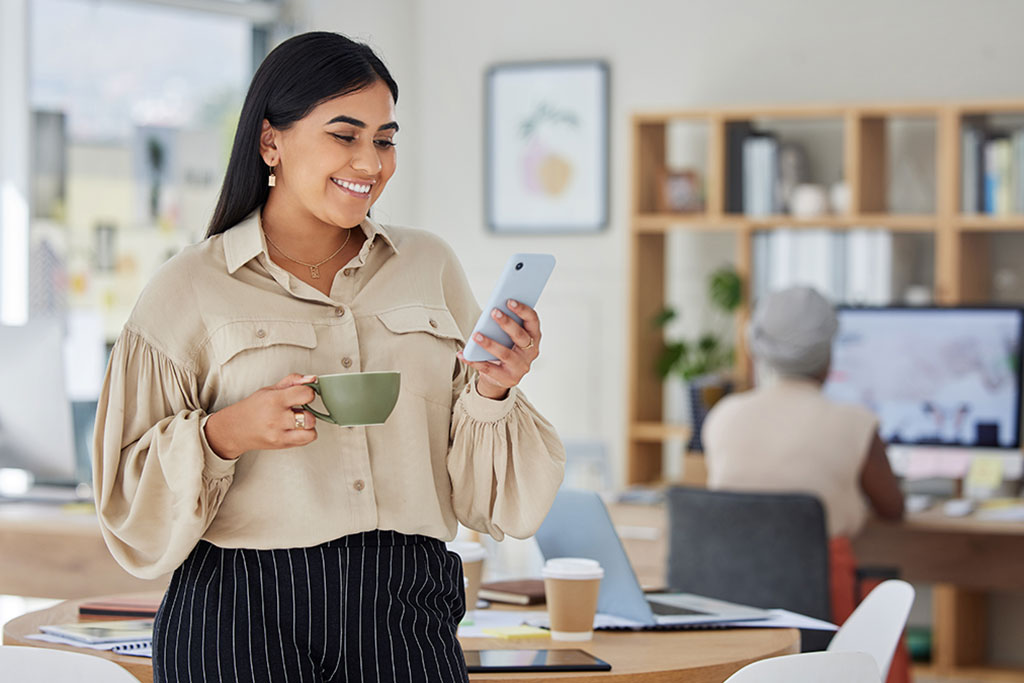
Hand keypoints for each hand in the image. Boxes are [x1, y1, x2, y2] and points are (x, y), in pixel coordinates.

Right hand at [204, 374, 318, 459]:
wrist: (235, 429)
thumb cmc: (252, 408)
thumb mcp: (270, 389)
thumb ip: (292, 381)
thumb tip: (312, 378)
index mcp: (274, 400)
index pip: (306, 394)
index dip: (308, 393)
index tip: (303, 394)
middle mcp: (277, 418)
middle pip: (310, 417)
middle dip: (308, 411)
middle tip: (298, 409)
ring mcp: (279, 434)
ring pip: (310, 431)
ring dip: (307, 425)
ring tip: (297, 420)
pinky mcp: (281, 444)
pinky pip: (306, 440)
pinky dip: (305, 434)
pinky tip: (295, 428)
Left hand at [457, 300, 540, 399]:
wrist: (502, 375)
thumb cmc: (505, 347)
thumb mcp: (509, 335)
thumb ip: (506, 323)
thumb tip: (492, 310)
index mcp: (534, 336)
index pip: (533, 321)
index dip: (523, 310)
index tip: (509, 300)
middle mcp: (531, 352)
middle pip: (520, 336)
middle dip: (507, 323)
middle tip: (493, 311)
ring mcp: (521, 367)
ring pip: (505, 354)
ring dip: (490, 343)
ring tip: (476, 335)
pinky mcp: (508, 378)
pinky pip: (489, 369)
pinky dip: (474, 361)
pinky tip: (463, 354)